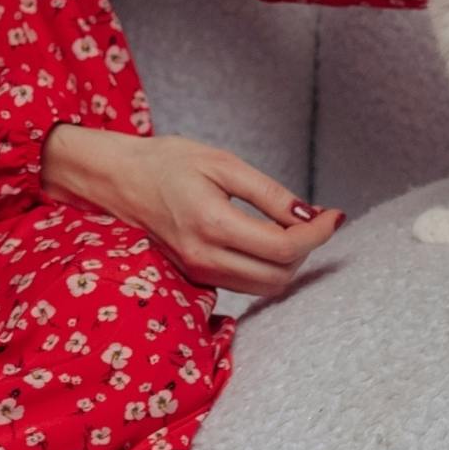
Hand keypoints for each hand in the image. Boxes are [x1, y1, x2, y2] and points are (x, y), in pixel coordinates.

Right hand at [41, 124, 342, 297]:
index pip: (284, 248)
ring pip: (264, 287)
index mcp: (212, 224)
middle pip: (279, 276)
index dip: (318, 234)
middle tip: (313, 219)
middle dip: (305, 250)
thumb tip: (308, 216)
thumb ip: (269, 193)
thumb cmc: (164, 162)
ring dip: (287, 263)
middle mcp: (205, 258)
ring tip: (291, 228)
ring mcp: (198, 272)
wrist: (115, 179)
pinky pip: (244, 284)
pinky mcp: (195, 275)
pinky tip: (266, 239)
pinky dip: (265, 267)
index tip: (333, 215)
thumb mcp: (221, 162)